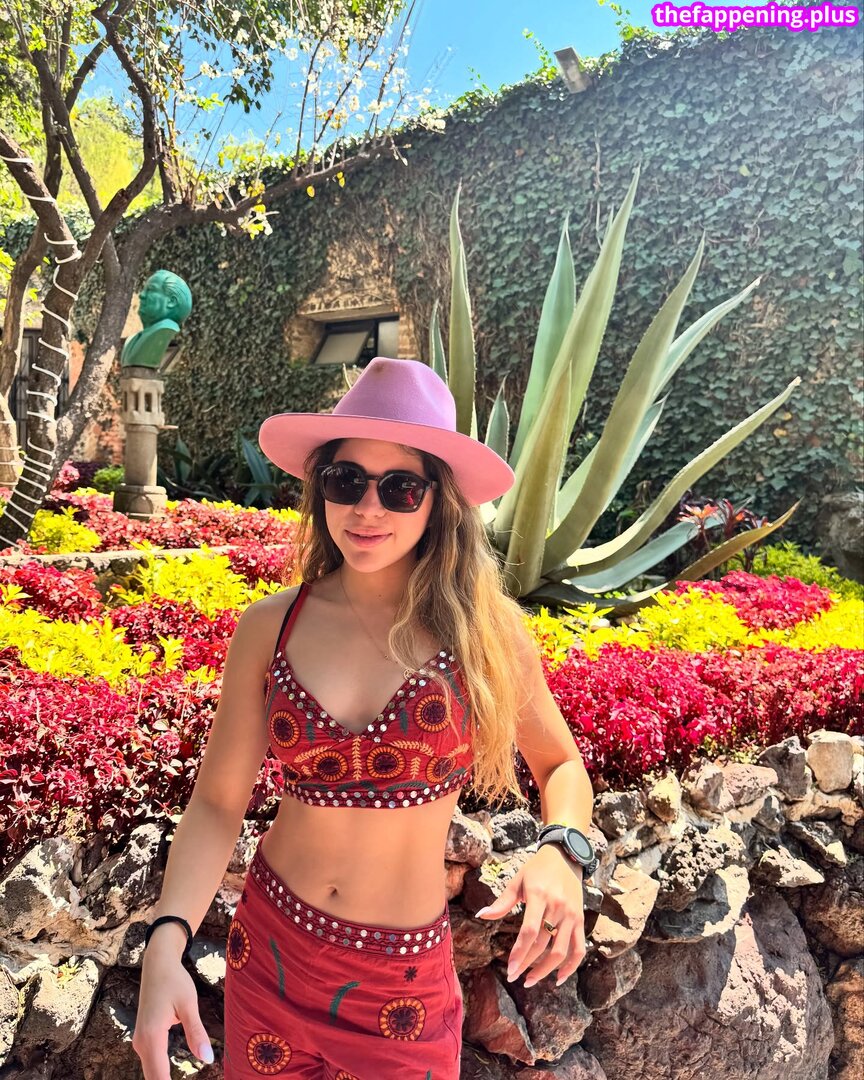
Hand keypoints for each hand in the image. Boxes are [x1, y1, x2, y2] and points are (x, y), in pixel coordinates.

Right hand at [133, 941, 213, 1079]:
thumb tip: (208, 1060)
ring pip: (151, 1072)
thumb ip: (197, 1032)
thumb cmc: (174, 980)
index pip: (159, 1077)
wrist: (157, 963)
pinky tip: (172, 1079)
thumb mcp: (189, 1004)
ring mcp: (140, 1042)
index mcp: (152, 1037)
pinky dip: (161, 1074)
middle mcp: (141, 1043)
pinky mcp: (144, 1039)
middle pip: (153, 1078)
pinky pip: (152, 1063)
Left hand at [474, 843, 585, 988]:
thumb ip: (502, 902)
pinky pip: (579, 948)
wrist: (565, 856)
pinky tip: (558, 978)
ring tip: (530, 980)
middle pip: (542, 944)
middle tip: (513, 976)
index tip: (509, 969)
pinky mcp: (580, 920)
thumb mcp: (518, 881)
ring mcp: (571, 915)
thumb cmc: (537, 869)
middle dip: (526, 964)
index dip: (519, 952)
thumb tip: (481, 915)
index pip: (529, 931)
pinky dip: (571, 967)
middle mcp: (557, 907)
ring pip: (560, 951)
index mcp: (539, 896)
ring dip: (545, 970)